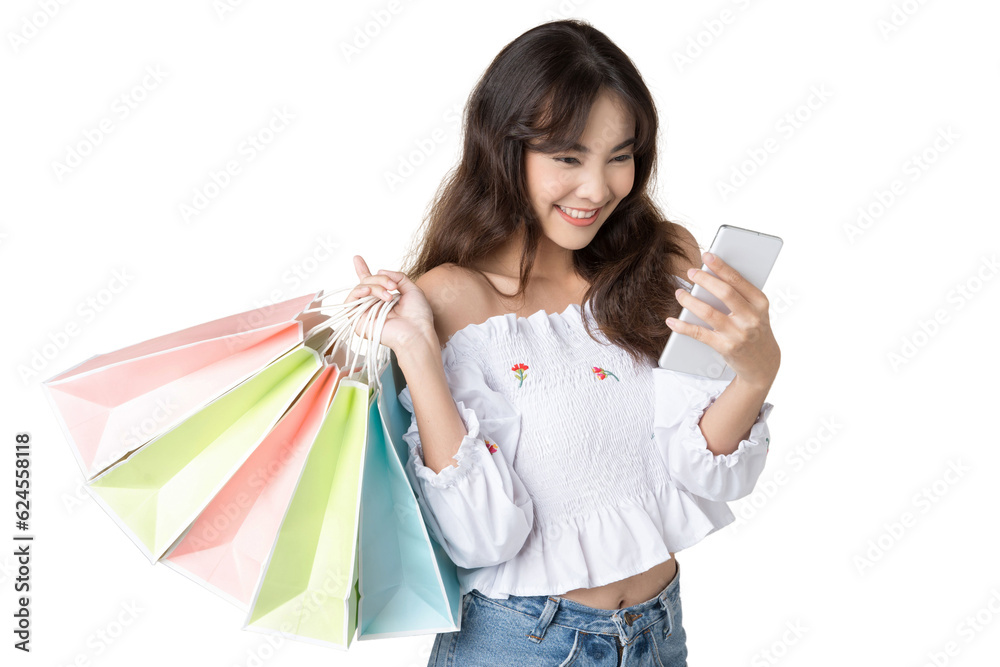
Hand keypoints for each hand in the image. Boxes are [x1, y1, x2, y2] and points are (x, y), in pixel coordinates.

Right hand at [343, 255, 436, 352]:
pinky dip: (358, 292)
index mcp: (384, 299)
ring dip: (374, 287)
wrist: (416, 333)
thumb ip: (397, 276)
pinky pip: (350, 302)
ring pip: (360, 289)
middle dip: (379, 280)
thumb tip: (379, 271)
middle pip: (367, 282)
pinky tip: (368, 291)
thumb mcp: (411, 289)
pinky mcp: (358, 321)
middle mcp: (373, 305)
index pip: (370, 283)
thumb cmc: (418, 316)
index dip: (362, 270)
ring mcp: (365, 313)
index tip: (357, 258)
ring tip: (388, 295)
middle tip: (393, 287)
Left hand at [665, 251, 779, 389]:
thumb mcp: (755, 311)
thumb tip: (710, 275)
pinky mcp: (726, 348)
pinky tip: (671, 321)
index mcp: (760, 303)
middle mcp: (751, 318)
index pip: (738, 280)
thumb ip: (739, 295)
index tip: (707, 255)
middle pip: (724, 293)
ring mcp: (739, 334)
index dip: (721, 267)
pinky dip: (682, 326)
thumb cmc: (754, 329)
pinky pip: (700, 334)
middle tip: (690, 272)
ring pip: (709, 312)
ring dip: (690, 301)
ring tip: (679, 293)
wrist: (763, 363)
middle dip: (705, 280)